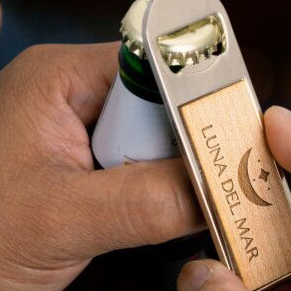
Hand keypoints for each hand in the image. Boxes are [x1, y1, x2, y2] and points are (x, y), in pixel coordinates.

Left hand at [0, 43, 201, 290]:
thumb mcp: (60, 222)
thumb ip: (144, 204)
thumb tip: (218, 191)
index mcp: (62, 78)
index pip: (159, 68)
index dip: (199, 106)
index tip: (230, 147)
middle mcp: (74, 95)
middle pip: (163, 108)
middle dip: (184, 153)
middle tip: (199, 195)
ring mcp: (80, 130)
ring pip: (155, 143)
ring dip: (167, 178)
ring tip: (163, 213)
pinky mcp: (85, 162)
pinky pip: (139, 167)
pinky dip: (154, 193)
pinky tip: (150, 217)